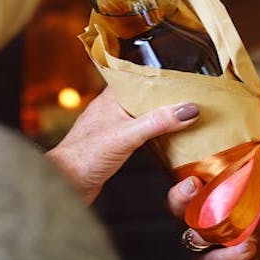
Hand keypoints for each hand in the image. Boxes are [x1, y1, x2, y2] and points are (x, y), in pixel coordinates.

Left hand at [46, 88, 199, 204]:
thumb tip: (188, 109)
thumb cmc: (84, 157)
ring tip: (185, 117)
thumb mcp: (127, 135)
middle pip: (146, 98)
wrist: (66, 184)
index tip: (183, 75)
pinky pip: (142, 134)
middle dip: (167, 98)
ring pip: (144, 116)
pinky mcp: (116, 146)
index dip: (161, 75)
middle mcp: (113, 109)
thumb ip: (158, 121)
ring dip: (162, 118)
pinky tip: (168, 140)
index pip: (139, 77)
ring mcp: (114, 127)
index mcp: (112, 97)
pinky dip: (156, 135)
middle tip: (192, 97)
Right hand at [168, 176, 259, 259]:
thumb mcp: (257, 184)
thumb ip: (255, 169)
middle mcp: (200, 234)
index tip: (194, 183)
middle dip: (199, 228)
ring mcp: (213, 258)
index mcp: (200, 208)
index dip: (180, 195)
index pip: (178, 202)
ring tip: (249, 247)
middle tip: (214, 219)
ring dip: (224, 256)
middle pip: (187, 234)